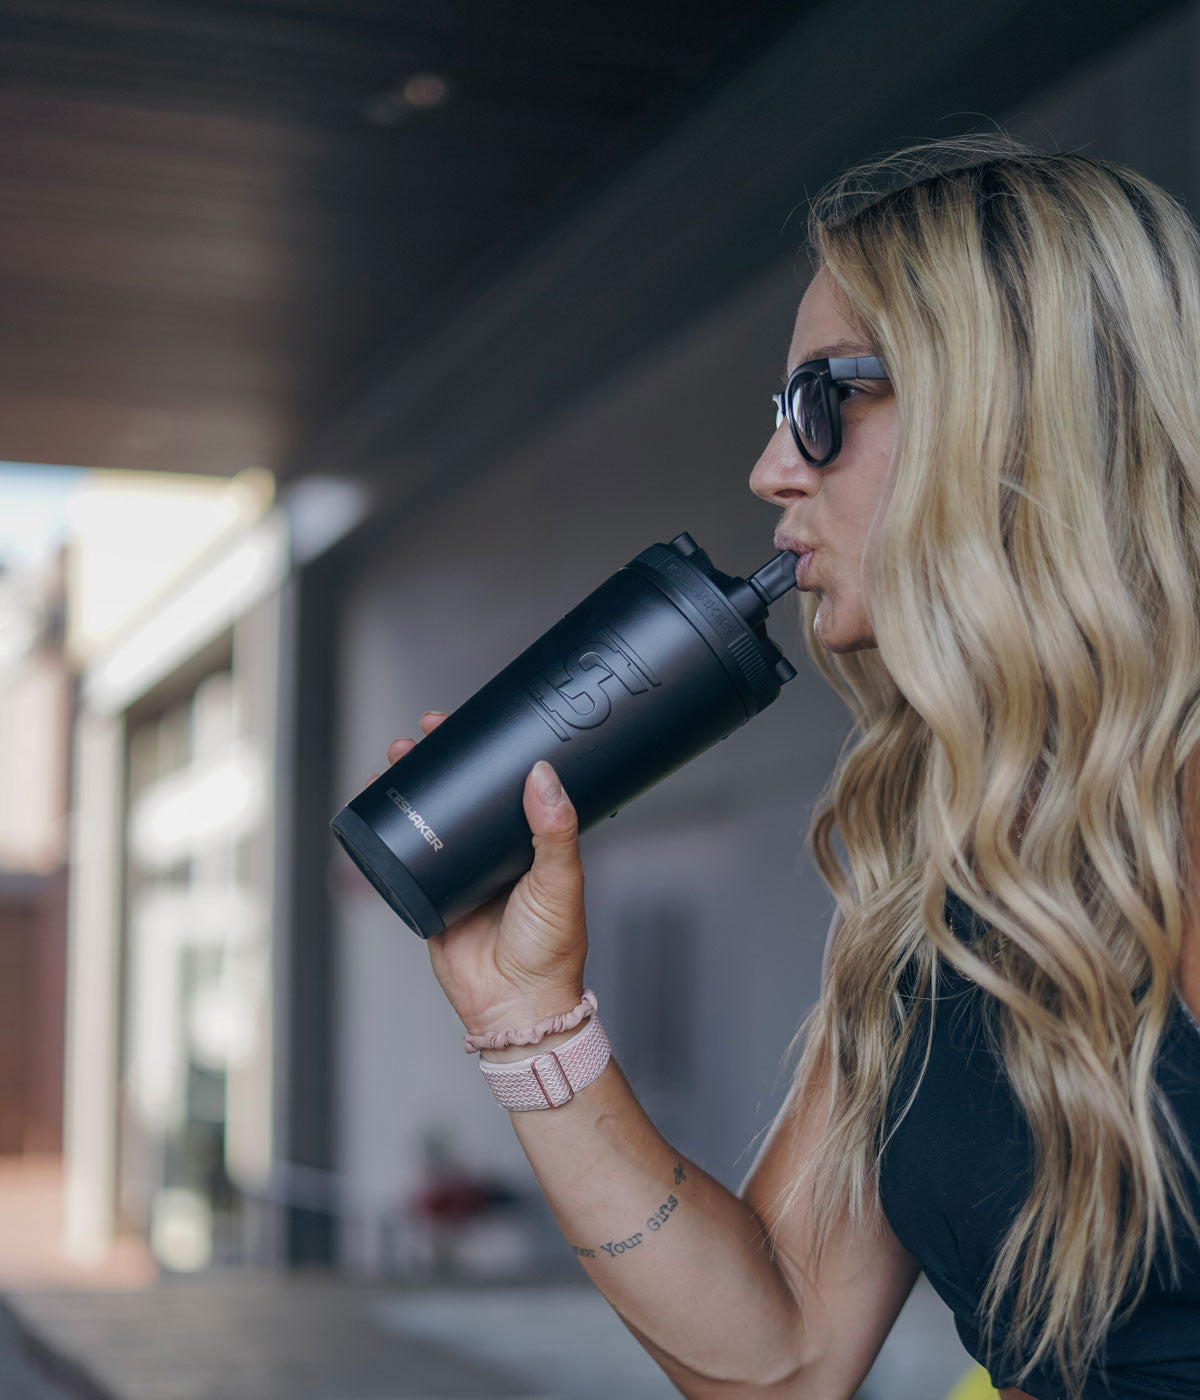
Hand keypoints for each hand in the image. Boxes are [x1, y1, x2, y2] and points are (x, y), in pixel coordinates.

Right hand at [375, 711, 587, 1038]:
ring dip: (408, 785)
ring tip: (393, 760)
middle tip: (419, 734)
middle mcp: (491, 851)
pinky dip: (385, 831)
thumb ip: (556, 831)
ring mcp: (457, 872)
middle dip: (435, 759)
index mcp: (528, 841)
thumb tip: (542, 773)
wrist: (515, 1007)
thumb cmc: (552, 950)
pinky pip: (402, 858)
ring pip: (427, 817)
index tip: (465, 724)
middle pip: (459, 792)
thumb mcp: (561, 882)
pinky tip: (372, 805)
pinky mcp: (428, 896)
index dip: (482, 751)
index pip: (503, 782)